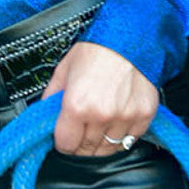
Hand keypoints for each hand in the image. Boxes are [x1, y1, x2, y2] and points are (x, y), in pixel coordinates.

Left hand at [41, 41, 157, 156]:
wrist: (127, 38)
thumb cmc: (96, 50)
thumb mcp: (63, 70)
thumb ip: (52, 97)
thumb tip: (46, 116)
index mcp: (77, 105)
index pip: (65, 145)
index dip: (62, 142)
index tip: (64, 137)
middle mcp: (101, 115)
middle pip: (87, 151)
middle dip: (80, 145)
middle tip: (79, 133)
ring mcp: (124, 118)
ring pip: (109, 149)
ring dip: (100, 144)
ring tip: (97, 128)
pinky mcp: (143, 117)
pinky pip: (130, 141)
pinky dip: (121, 137)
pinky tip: (114, 123)